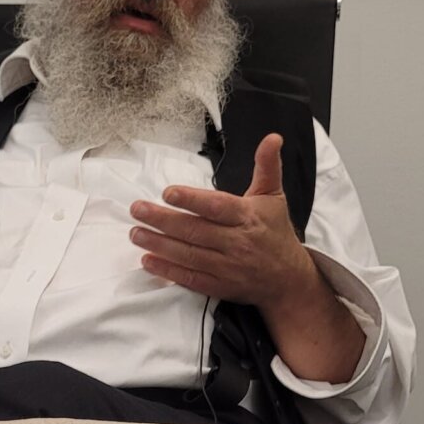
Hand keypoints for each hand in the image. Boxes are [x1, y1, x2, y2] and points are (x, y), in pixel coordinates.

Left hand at [130, 133, 363, 381]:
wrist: (289, 279)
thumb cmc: (275, 231)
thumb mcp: (273, 196)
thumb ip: (267, 166)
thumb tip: (273, 137)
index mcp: (247, 217)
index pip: (216, 207)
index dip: (191, 200)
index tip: (167, 192)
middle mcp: (237, 242)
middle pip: (195, 230)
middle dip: (163, 220)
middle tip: (137, 210)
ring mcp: (227, 267)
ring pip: (188, 254)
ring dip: (159, 244)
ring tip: (135, 233)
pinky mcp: (219, 286)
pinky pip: (190, 278)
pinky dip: (168, 270)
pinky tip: (147, 261)